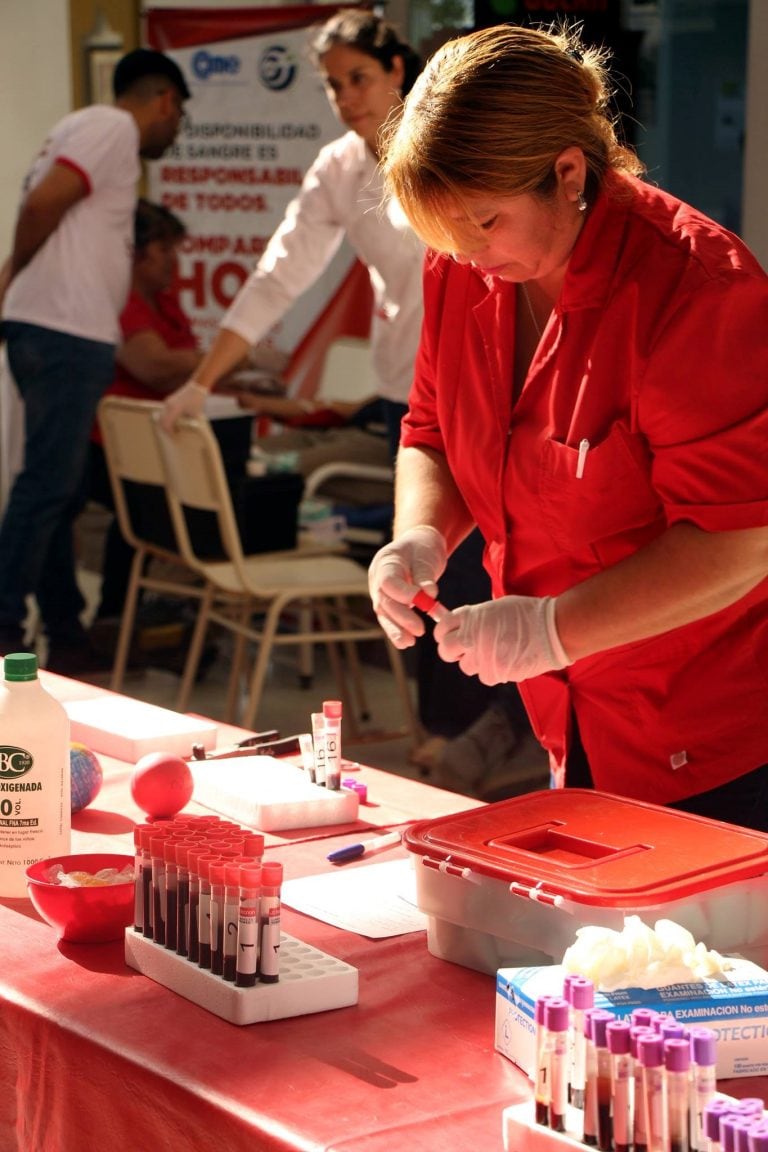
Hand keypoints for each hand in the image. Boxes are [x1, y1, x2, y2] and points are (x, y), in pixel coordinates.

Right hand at [160, 380, 207, 433]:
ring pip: (161, 416)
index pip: (166, 424)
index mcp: (174, 409)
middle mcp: (168, 405)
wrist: (197, 387)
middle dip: (165, 429)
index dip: (169, 432)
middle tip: (173, 434)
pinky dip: (167, 418)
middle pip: (161, 421)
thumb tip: (181, 431)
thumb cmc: (197, 401)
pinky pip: (164, 412)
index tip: (175, 436)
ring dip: (166, 423)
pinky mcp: (169, 401)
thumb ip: (186, 423)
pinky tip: (175, 422)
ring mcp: (168, 402)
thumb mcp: (194, 415)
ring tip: (176, 429)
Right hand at [368, 526, 447, 647]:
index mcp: (385, 562)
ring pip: (384, 613)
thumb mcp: (426, 556)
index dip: (403, 594)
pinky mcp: (387, 602)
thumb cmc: (422, 548)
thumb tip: (429, 594)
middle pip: (384, 601)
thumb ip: (425, 575)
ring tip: (408, 642)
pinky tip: (405, 642)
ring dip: (396, 629)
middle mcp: (377, 578)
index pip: (388, 581)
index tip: (422, 601)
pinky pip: (389, 617)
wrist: (418, 544)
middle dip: (401, 618)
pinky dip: (397, 629)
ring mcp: (379, 591)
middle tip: (419, 630)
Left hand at [433, 594, 571, 683]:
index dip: (444, 633)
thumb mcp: (495, 607)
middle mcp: (473, 637)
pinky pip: (485, 676)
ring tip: (493, 653)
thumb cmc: (527, 613)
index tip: (448, 635)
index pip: (442, 627)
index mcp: (472, 617)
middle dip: (452, 651)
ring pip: (466, 666)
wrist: (553, 629)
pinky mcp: (496, 672)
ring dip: (476, 661)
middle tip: (463, 650)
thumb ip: (476, 618)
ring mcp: (483, 657)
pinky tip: (505, 660)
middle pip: (446, 650)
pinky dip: (492, 671)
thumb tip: (463, 628)